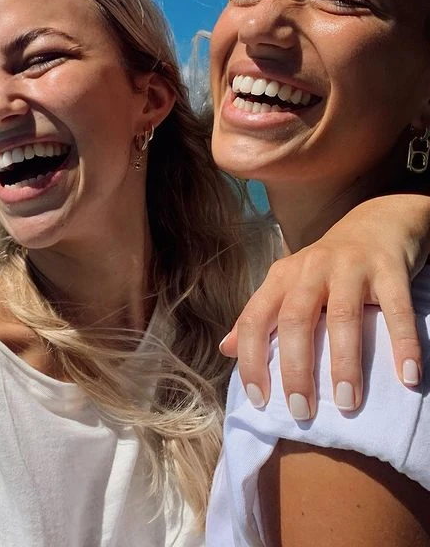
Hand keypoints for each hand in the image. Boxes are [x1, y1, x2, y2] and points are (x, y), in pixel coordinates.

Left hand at [220, 194, 429, 418]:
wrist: (378, 221)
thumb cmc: (329, 266)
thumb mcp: (289, 284)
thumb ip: (261, 315)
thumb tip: (226, 349)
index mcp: (283, 277)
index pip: (256, 319)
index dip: (252, 360)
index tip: (258, 400)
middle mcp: (311, 268)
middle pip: (295, 320)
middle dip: (296, 369)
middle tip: (301, 410)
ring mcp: (350, 266)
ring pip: (341, 316)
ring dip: (344, 363)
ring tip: (347, 402)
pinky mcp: (388, 269)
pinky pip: (397, 309)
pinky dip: (403, 343)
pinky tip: (407, 376)